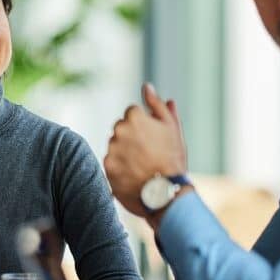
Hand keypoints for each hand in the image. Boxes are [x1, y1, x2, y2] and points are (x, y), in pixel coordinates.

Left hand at [104, 83, 187, 217]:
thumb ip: (156, 104)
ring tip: (142, 166)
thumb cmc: (172, 158)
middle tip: (148, 154)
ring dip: (125, 153)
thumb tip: (146, 87)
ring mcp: (111, 149)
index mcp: (133, 117)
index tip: (153, 140)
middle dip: (132, 138)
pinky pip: (112, 163)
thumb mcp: (171, 127)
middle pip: (121, 129)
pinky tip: (135, 175)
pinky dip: (121, 168)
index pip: (132, 114)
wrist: (167, 193)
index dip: (145, 127)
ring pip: (116, 146)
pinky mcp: (106, 167)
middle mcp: (118, 130)